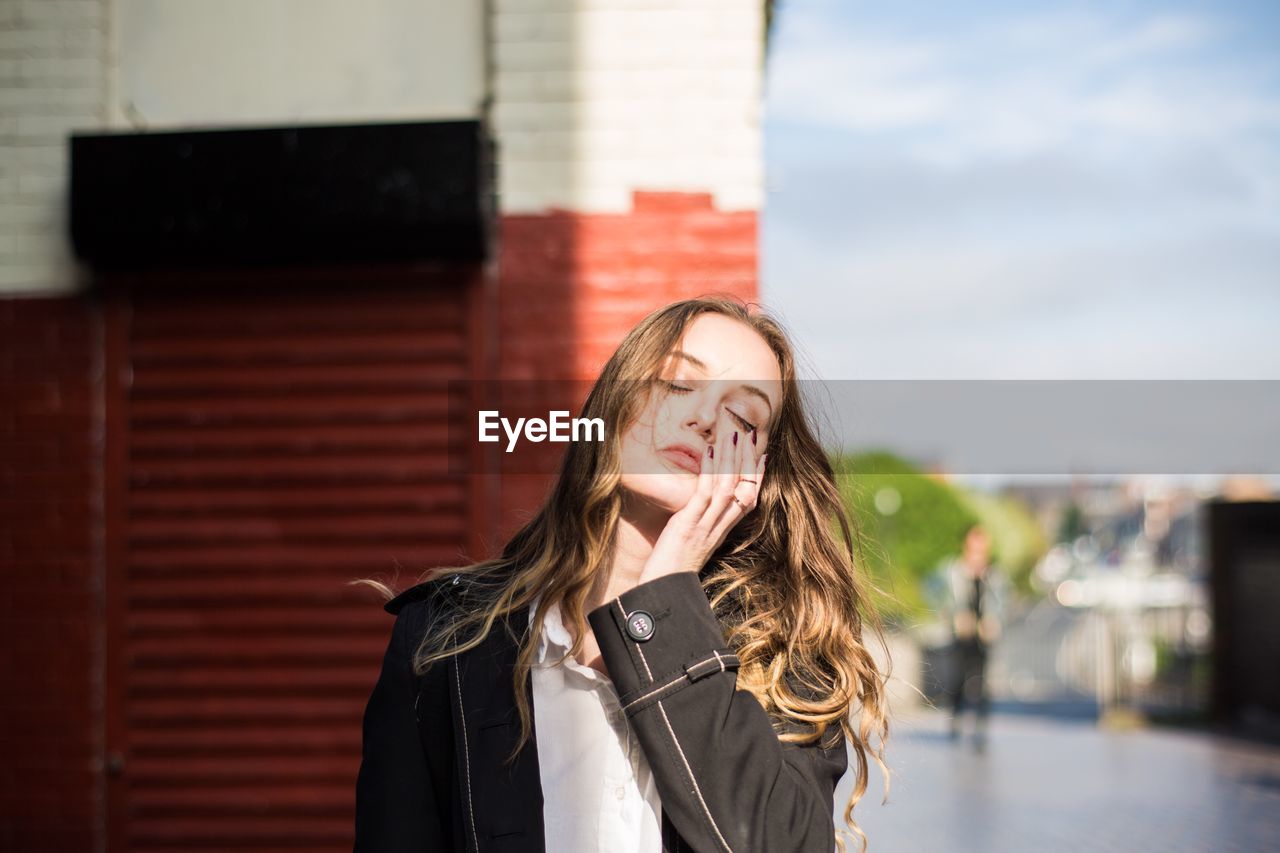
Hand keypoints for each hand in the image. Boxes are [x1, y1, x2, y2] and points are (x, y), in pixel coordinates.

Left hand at [637, 425, 767, 584]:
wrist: (661, 593)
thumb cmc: (670, 572)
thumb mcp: (689, 545)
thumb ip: (696, 526)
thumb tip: (694, 510)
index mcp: (720, 532)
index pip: (748, 501)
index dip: (758, 477)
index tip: (763, 455)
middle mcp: (718, 528)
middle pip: (744, 490)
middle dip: (748, 461)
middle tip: (750, 435)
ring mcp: (705, 526)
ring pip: (727, 488)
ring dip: (732, 459)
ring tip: (733, 434)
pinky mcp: (688, 525)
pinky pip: (704, 494)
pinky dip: (709, 471)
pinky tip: (710, 451)